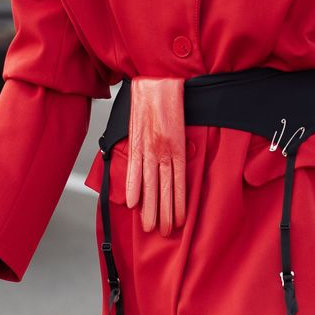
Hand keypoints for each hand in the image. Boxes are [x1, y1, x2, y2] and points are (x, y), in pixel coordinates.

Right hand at [125, 76, 185, 234]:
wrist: (157, 82)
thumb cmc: (170, 104)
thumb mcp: (181, 129)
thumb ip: (178, 151)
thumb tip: (175, 172)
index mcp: (179, 150)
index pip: (179, 184)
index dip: (178, 205)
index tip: (178, 222)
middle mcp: (165, 152)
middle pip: (165, 189)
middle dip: (164, 214)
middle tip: (163, 232)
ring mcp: (149, 148)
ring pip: (151, 184)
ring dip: (150, 208)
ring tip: (149, 225)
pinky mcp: (136, 142)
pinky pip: (134, 168)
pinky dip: (133, 186)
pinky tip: (132, 203)